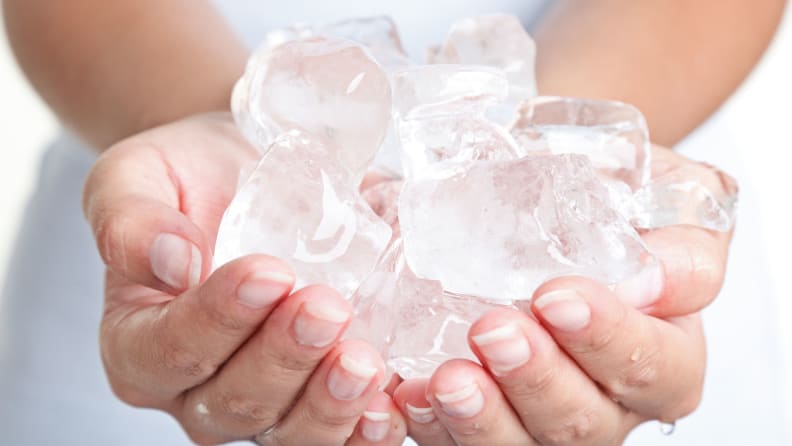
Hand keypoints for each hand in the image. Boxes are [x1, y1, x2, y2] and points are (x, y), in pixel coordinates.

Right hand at [83, 113, 405, 444]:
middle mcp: (197, 388)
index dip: (218, 319)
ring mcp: (263, 402)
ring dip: (329, 401)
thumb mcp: (138, 175)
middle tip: (326, 308)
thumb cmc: (189, 177)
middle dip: (284, 359)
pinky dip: (368, 424)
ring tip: (363, 359)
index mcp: (139, 342)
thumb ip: (131, 219)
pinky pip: (341, 431)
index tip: (268, 272)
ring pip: (290, 431)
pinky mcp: (318, 396)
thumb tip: (170, 264)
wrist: (249, 174)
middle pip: (235, 401)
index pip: (169, 350)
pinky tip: (393, 400)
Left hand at [392, 146, 732, 444]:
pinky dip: (432, 422)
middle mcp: (605, 400)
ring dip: (483, 416)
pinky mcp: (487, 417)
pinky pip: (459, 440)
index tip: (557, 297)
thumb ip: (682, 246)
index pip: (657, 369)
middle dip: (536, 379)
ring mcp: (540, 416)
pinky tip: (409, 392)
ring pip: (521, 444)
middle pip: (583, 421)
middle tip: (493, 330)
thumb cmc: (615, 208)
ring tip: (450, 378)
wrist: (550, 201)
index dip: (610, 340)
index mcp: (663, 355)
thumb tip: (654, 279)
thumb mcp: (670, 207)